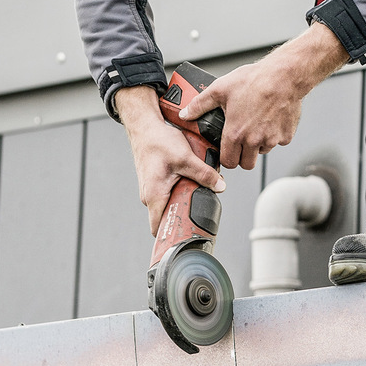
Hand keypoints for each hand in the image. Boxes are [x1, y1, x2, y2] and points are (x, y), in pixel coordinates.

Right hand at [115, 86, 224, 235]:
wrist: (145, 126)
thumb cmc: (157, 141)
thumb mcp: (185, 158)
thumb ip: (204, 173)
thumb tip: (220, 186)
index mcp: (154, 195)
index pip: (158, 228)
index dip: (171, 236)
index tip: (185, 239)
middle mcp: (150, 196)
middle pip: (168, 216)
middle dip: (184, 214)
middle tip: (200, 210)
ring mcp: (151, 189)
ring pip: (170, 203)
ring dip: (183, 199)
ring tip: (196, 192)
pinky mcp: (156, 182)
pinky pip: (169, 193)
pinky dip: (179, 190)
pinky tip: (188, 181)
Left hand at [182, 61, 301, 169]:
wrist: (284, 75)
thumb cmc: (255, 80)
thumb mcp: (220, 89)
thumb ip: (200, 105)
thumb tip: (185, 114)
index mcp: (235, 133)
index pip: (228, 162)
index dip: (226, 157)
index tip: (227, 150)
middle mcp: (254, 140)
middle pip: (246, 164)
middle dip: (242, 155)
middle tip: (242, 140)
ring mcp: (272, 139)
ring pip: (262, 151)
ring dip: (258, 144)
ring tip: (256, 123)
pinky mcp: (286, 135)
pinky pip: (279, 141)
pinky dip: (275, 134)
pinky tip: (270, 118)